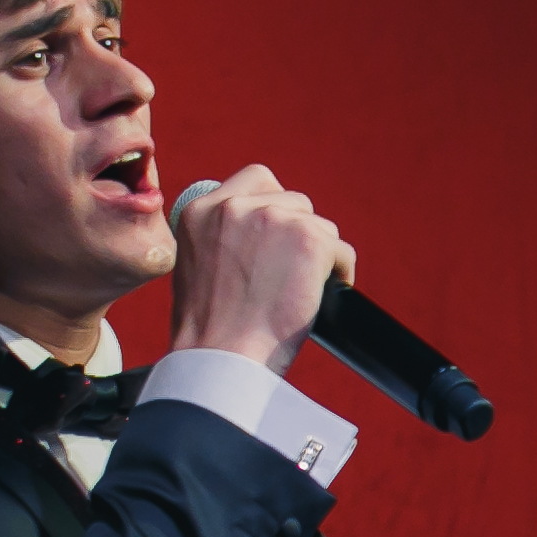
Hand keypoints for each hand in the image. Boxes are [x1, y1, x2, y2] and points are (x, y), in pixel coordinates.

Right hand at [170, 163, 353, 375]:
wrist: (220, 356)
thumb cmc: (208, 330)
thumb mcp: (196, 267)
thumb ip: (221, 239)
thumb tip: (259, 238)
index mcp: (200, 210)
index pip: (256, 180)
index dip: (276, 205)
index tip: (282, 233)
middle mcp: (235, 206)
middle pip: (293, 201)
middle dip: (299, 232)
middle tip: (297, 268)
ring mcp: (273, 219)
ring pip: (318, 225)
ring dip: (318, 253)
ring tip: (307, 287)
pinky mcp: (307, 240)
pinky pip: (341, 250)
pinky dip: (340, 272)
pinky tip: (328, 293)